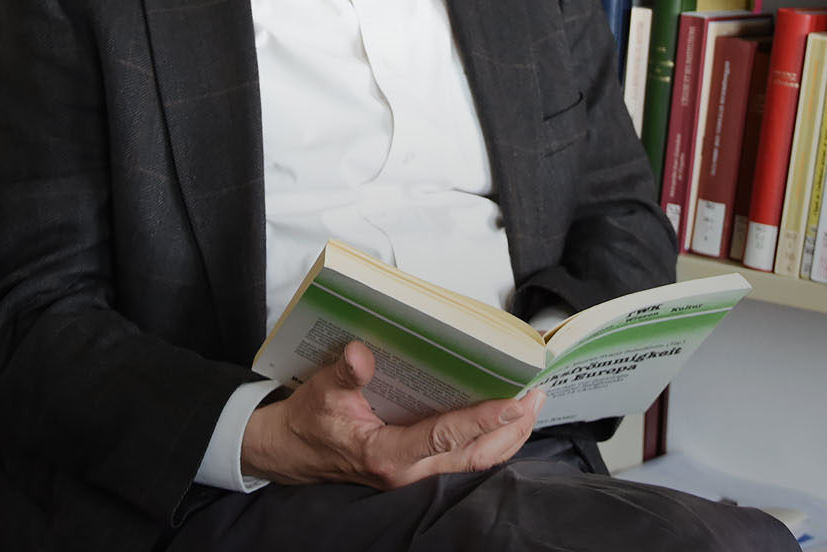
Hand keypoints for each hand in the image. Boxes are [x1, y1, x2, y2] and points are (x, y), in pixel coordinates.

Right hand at [240, 341, 544, 488]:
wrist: (289, 452)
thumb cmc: (308, 421)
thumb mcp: (319, 391)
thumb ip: (343, 374)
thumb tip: (361, 353)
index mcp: (386, 454)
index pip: (444, 438)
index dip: (481, 421)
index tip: (513, 403)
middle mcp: (408, 470)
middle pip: (473, 456)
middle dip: (510, 429)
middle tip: (537, 396)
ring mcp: (415, 473)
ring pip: (474, 461)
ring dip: (506, 436)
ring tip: (531, 405)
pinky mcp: (417, 468)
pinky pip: (462, 459)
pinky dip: (489, 440)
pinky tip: (504, 419)